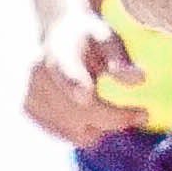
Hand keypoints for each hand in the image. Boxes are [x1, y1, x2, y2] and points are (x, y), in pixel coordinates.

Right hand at [22, 10, 146, 143]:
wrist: (59, 34)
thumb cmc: (91, 38)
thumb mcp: (108, 38)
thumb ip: (120, 59)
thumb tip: (139, 79)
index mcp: (58, 53)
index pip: (64, 73)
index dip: (74, 85)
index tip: (88, 95)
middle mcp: (38, 76)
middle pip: (81, 114)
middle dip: (115, 119)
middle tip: (141, 114)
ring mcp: (30, 95)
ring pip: (78, 132)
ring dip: (101, 126)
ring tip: (109, 106)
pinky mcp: (30, 111)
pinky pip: (70, 135)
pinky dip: (86, 129)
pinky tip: (90, 112)